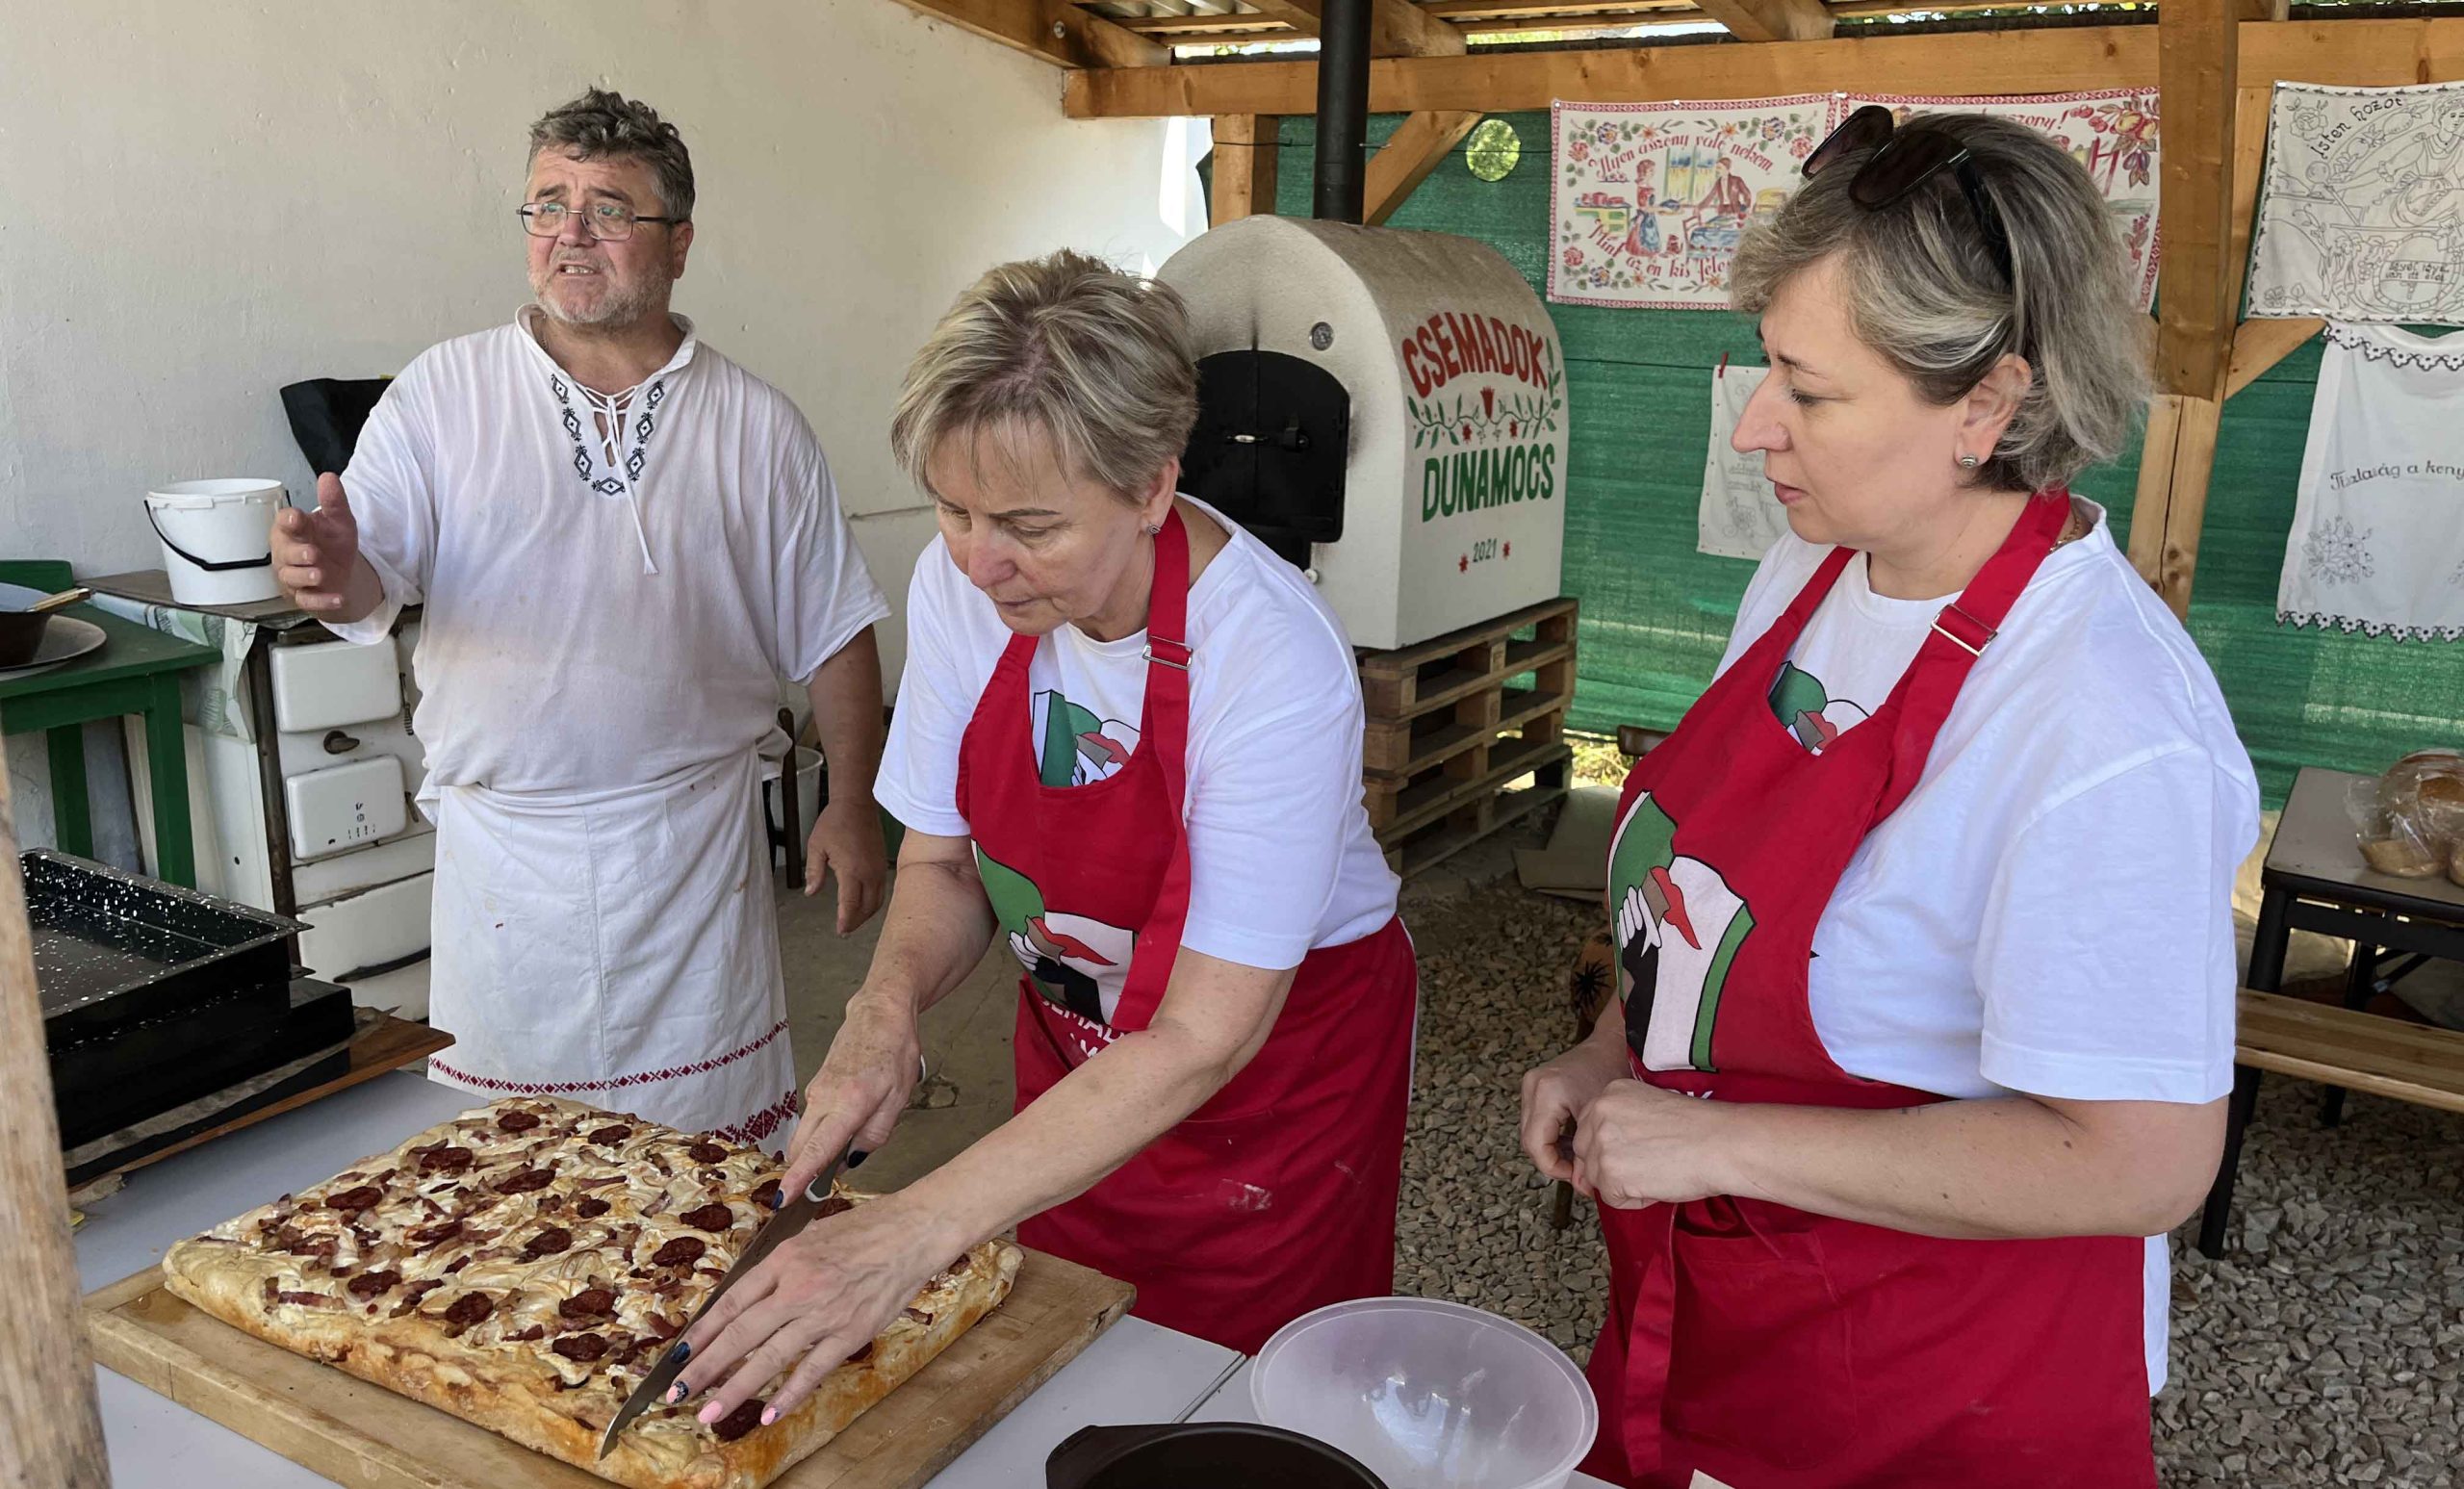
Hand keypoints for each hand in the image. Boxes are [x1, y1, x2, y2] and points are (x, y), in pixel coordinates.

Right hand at [271, 473, 363, 612]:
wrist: (343, 572)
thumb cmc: (332, 542)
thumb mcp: (339, 520)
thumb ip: (334, 501)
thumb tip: (329, 477)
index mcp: (292, 530)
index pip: (284, 522)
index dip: (288, 521)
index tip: (295, 519)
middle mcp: (287, 553)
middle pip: (284, 552)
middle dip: (296, 553)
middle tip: (312, 553)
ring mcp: (294, 576)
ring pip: (291, 577)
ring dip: (305, 576)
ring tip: (320, 574)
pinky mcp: (305, 597)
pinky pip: (308, 601)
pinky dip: (322, 601)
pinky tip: (338, 598)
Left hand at [667, 1192, 958, 1428]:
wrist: (911, 1232)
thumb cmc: (864, 1230)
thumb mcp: (809, 1236)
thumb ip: (778, 1269)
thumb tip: (746, 1301)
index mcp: (783, 1260)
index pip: (731, 1302)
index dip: (702, 1333)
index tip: (679, 1356)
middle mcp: (797, 1288)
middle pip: (740, 1334)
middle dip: (705, 1368)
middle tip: (678, 1393)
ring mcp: (824, 1314)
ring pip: (769, 1358)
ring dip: (735, 1389)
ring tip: (709, 1412)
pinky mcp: (850, 1333)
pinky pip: (812, 1371)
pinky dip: (789, 1395)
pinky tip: (768, 1415)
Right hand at [777, 992, 920, 1200]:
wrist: (879, 1013)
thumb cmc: (895, 1052)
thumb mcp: (898, 1098)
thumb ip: (875, 1135)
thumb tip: (852, 1160)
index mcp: (849, 1102)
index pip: (818, 1148)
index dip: (800, 1176)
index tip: (785, 1197)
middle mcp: (824, 1098)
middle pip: (802, 1146)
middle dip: (804, 1170)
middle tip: (821, 1187)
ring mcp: (816, 1091)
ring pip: (806, 1134)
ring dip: (818, 1150)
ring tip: (852, 1140)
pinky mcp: (816, 1087)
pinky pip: (814, 1120)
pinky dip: (823, 1132)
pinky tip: (850, 1121)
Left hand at [805, 797, 885, 934]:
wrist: (856, 804)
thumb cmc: (834, 823)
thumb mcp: (816, 847)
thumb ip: (814, 872)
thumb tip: (811, 893)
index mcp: (852, 870)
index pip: (851, 904)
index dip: (846, 920)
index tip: (840, 931)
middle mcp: (869, 872)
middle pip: (867, 907)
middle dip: (856, 921)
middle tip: (844, 929)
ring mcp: (879, 868)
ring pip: (877, 900)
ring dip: (866, 913)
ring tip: (853, 920)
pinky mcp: (882, 863)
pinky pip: (882, 889)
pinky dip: (873, 901)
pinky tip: (863, 903)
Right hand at [1520, 1039, 1626, 1184]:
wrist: (1612, 1045)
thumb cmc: (1612, 1073)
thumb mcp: (1600, 1118)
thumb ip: (1586, 1153)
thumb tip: (1581, 1184)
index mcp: (1547, 1092)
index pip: (1536, 1145)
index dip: (1553, 1167)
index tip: (1574, 1174)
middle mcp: (1532, 1086)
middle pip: (1528, 1141)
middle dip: (1552, 1161)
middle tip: (1576, 1170)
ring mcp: (1530, 1085)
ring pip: (1530, 1133)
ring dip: (1550, 1149)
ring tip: (1576, 1156)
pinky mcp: (1535, 1086)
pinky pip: (1535, 1121)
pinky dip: (1550, 1136)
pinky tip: (1571, 1140)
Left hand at [1570, 1078, 1735, 1209]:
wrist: (1720, 1143)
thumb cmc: (1699, 1128)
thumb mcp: (1651, 1106)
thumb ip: (1622, 1121)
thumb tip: (1605, 1151)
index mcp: (1610, 1093)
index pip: (1588, 1125)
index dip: (1610, 1145)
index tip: (1632, 1151)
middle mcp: (1600, 1113)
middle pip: (1585, 1151)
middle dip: (1609, 1165)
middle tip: (1645, 1165)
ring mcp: (1602, 1143)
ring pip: (1596, 1177)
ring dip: (1623, 1184)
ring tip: (1656, 1172)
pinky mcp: (1610, 1174)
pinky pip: (1612, 1199)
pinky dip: (1634, 1201)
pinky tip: (1657, 1185)